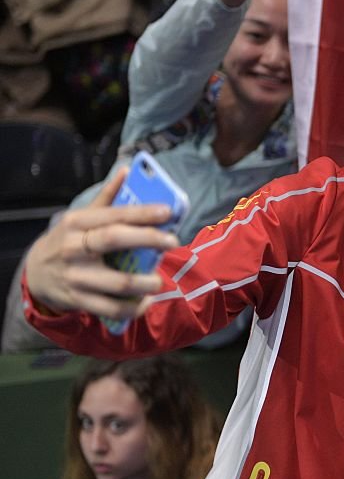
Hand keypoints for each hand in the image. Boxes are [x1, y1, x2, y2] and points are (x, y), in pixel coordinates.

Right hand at [24, 169, 179, 319]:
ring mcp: (76, 276)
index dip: (142, 212)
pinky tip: (145, 302)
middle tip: (173, 242)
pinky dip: (133, 308)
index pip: (114, 215)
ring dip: (146, 282)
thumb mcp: (80, 217)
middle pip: (115, 240)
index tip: (168, 211)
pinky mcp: (78, 300)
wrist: (35, 274)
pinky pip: (111, 308)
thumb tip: (128, 170)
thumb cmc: (68, 240)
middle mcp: (74, 248)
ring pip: (118, 282)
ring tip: (159, 280)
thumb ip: (106, 197)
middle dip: (149, 239)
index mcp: (77, 223)